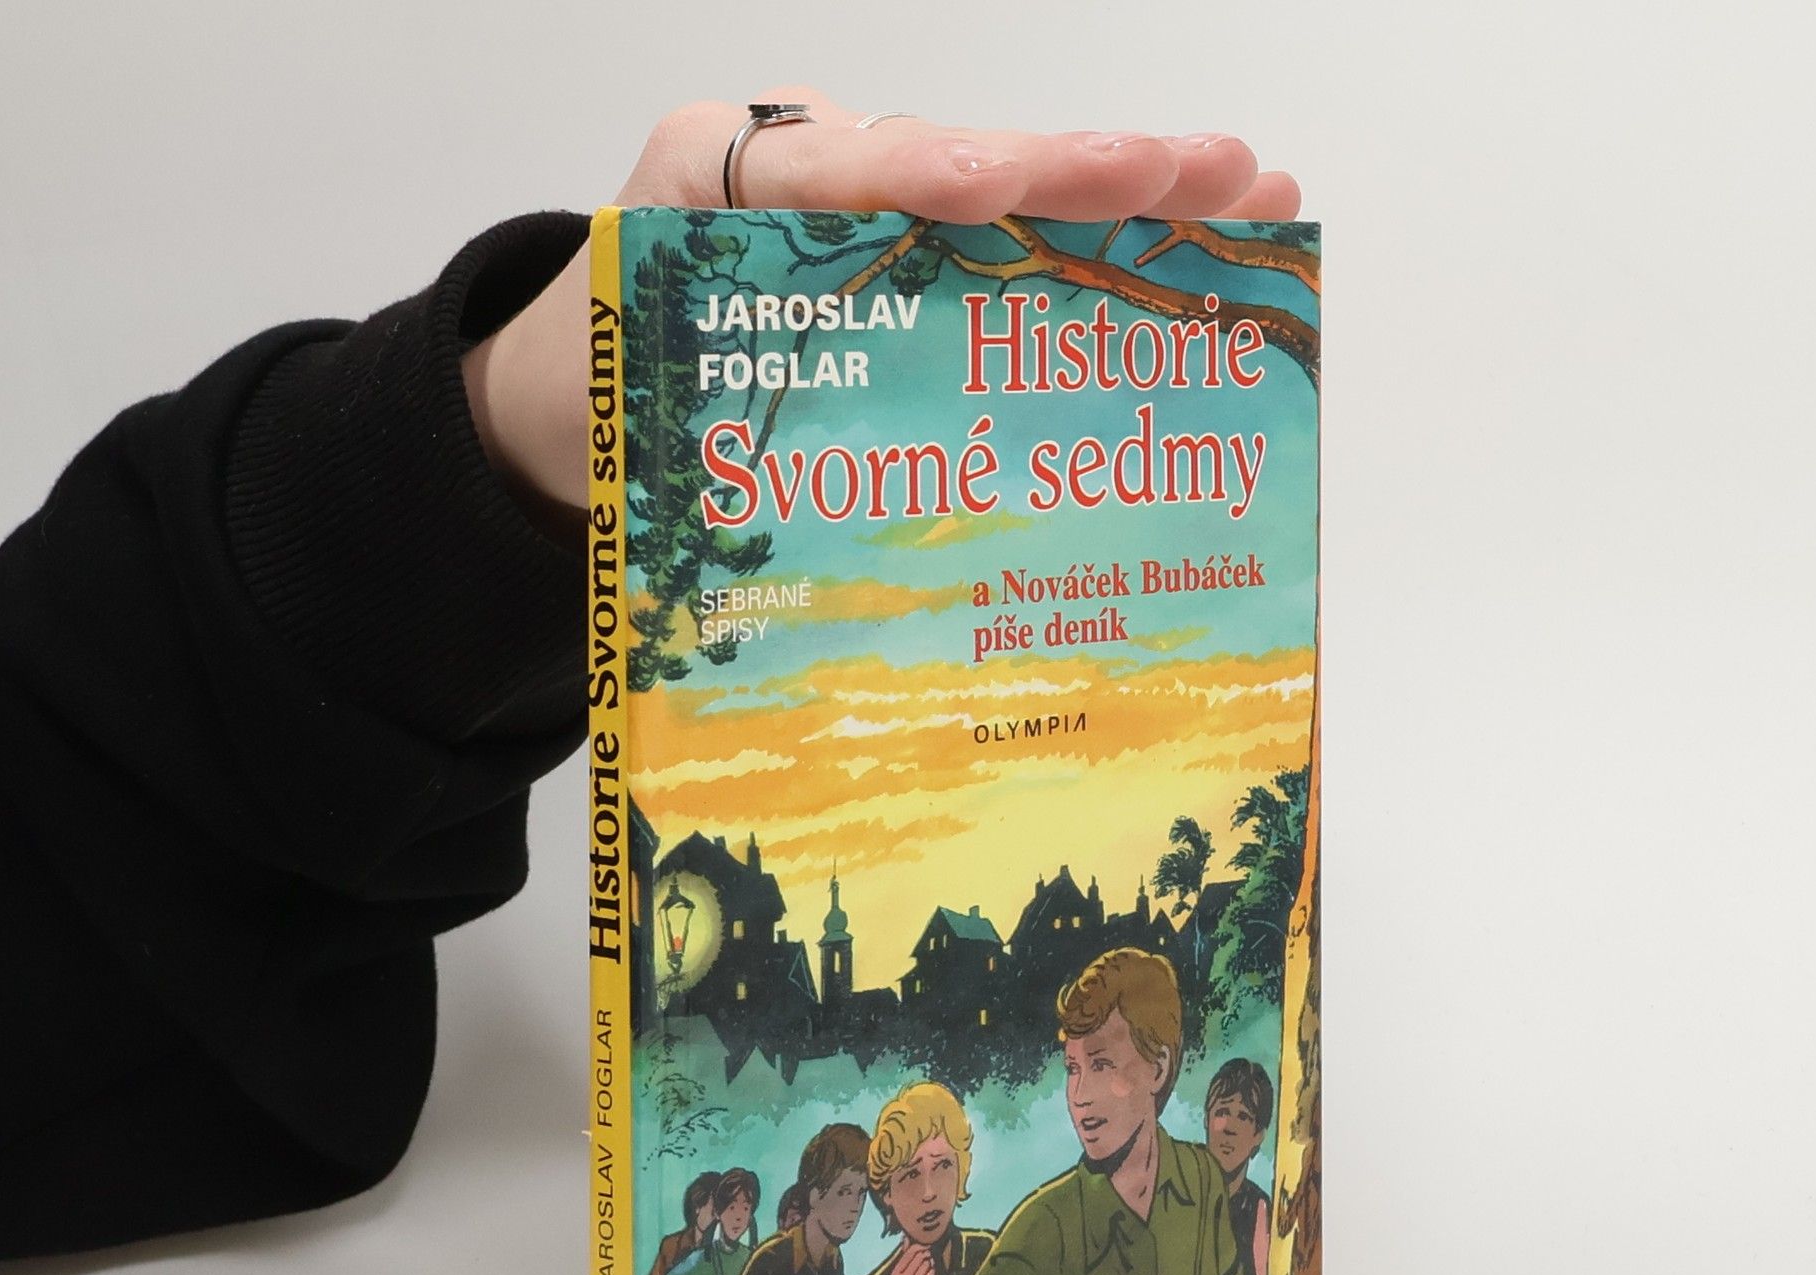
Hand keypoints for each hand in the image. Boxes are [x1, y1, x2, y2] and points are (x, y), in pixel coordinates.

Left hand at [463, 88, 1301, 519]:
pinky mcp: (902, 246)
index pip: (828, 174)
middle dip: (1078, 170)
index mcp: (713, 187)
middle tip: (1203, 175)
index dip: (915, 181)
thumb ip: (695, 442)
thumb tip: (812, 572)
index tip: (987, 186)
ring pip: (1002, 191)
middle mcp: (805, 175)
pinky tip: (1193, 240)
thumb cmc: (601, 404)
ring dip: (1127, 195)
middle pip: (954, 161)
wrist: (569, 391)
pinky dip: (1098, 244)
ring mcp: (865, 203)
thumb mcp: (623, 420)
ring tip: (1247, 193)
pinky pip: (1005, 239)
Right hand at [885, 1243, 936, 1274]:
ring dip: (929, 1262)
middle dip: (925, 1253)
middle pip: (917, 1258)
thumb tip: (906, 1239)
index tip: (925, 1244)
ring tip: (930, 1261)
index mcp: (893, 1274)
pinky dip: (931, 1272)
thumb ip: (901, 1260)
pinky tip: (932, 1270)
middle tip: (930, 1251)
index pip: (907, 1254)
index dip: (918, 1247)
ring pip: (924, 1267)